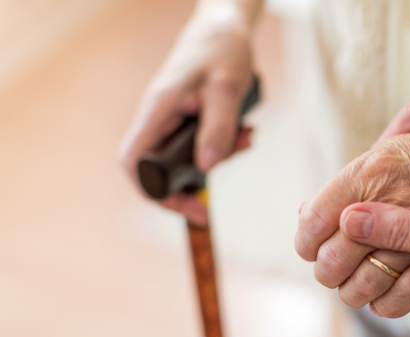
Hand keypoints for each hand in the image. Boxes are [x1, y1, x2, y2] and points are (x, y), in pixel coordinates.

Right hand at [118, 6, 254, 224]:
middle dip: (187, 187)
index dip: (153, 191)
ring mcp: (171, 120)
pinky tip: (245, 133)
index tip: (187, 206)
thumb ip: (219, 127)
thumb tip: (206, 168)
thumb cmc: (223, 49)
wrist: (225, 27)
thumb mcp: (228, 88)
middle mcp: (158, 118)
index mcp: (158, 109)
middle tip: (211, 205)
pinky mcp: (188, 120)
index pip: (134, 162)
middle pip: (156, 170)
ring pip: (183, 159)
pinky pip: (200, 145)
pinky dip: (223, 146)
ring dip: (215, 160)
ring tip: (246, 140)